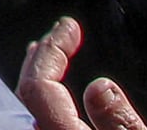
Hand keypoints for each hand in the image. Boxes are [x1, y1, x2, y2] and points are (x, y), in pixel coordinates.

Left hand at [18, 18, 146, 129]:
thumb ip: (122, 122)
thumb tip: (100, 85)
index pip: (38, 86)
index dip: (51, 48)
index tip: (70, 26)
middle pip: (25, 95)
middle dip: (39, 56)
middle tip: (58, 32)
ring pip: (25, 110)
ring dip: (35, 77)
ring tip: (47, 54)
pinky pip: (36, 121)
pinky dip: (40, 100)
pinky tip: (53, 96)